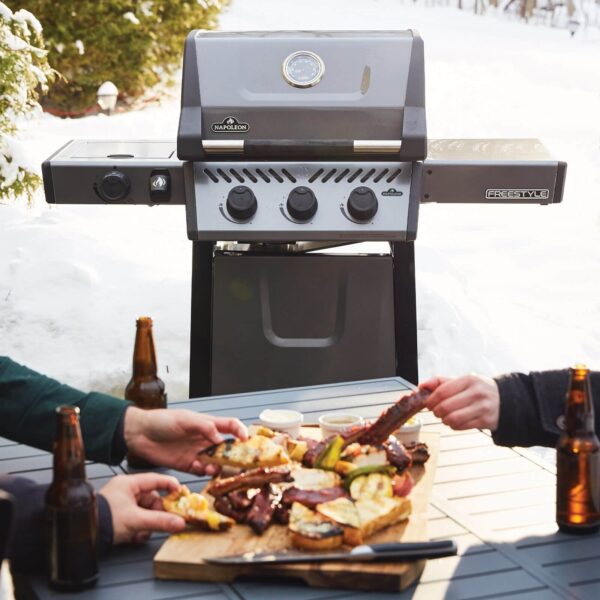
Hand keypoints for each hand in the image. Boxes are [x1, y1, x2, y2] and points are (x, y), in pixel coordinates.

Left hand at [100, 473, 185, 543]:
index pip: (156, 479)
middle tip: (167, 521)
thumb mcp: (137, 521)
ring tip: (143, 533)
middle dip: (158, 512)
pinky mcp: (118, 516)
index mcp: (128, 483)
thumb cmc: (105, 520)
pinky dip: (139, 529)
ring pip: (144, 511)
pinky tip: (136, 537)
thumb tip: (180, 522)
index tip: (182, 493)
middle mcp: (125, 491)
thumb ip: (160, 521)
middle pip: (152, 498)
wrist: (83, 536)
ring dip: (148, 524)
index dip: (170, 486)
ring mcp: (121, 504)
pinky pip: (136, 519)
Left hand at [124, 407, 247, 474]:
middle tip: (237, 462)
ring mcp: (197, 453)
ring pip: (215, 462)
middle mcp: (205, 439)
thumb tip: (221, 440)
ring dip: (218, 466)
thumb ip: (204, 427)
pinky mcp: (187, 465)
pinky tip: (201, 469)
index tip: (246, 440)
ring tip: (215, 468)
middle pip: (226, 447)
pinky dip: (204, 472)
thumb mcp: (185, 419)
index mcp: (207, 424)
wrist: (138, 433)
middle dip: (233, 455)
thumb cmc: (162, 420)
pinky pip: (201, 471)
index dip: (241, 431)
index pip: (230, 426)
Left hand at [420, 374, 499, 430]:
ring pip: (452, 419)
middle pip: (445, 407)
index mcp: (469, 380)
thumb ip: (441, 382)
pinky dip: (453, 426)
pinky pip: (461, 427)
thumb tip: (421, 386)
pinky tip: (456, 421)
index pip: (442, 391)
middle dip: (436, 412)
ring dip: (444, 420)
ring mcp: (482, 407)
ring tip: (446, 417)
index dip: (431, 400)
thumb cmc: (478, 390)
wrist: (506, 400)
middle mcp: (477, 393)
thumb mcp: (462, 381)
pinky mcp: (485, 421)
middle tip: (436, 412)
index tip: (428, 404)